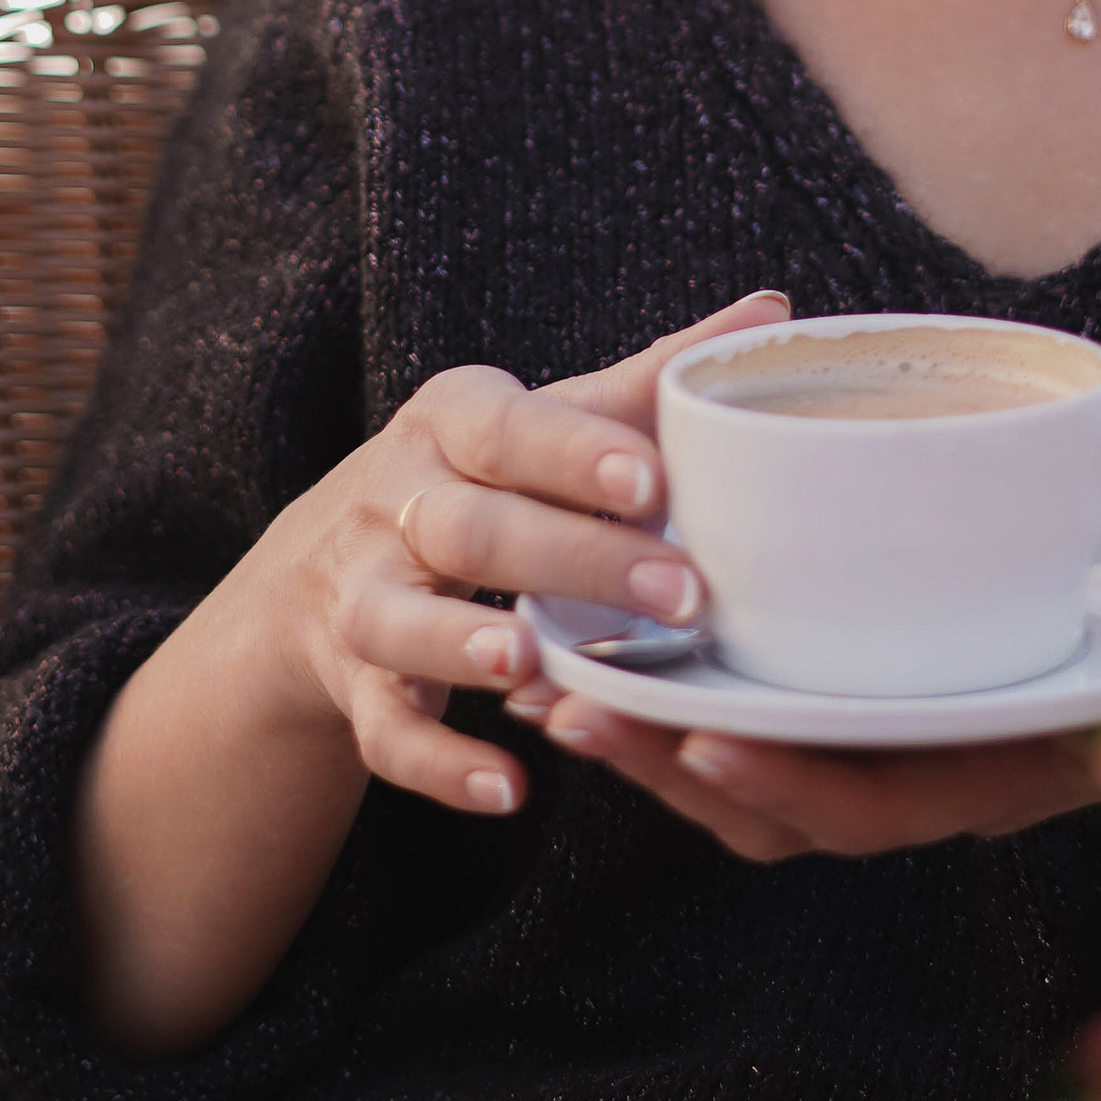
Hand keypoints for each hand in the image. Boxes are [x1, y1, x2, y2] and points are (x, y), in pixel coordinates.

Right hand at [244, 289, 790, 818]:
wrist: (328, 558)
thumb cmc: (480, 478)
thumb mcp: (545, 421)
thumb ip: (648, 382)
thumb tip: (771, 310)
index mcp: (451, 423)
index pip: (510, 429)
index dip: (576, 453)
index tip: (655, 482)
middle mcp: (396, 500)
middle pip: (470, 527)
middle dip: (573, 559)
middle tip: (680, 593)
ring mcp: (364, 594)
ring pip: (397, 618)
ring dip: (463, 643)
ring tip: (534, 666)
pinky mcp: (354, 684)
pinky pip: (383, 731)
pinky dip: (439, 763)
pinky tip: (508, 789)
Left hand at [511, 616, 1100, 862]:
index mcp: (974, 784)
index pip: (860, 808)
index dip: (781, 785)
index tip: (705, 746)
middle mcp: (907, 782)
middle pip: (764, 799)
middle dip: (663, 762)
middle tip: (569, 711)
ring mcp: (869, 756)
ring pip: (734, 769)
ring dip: (640, 736)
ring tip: (547, 689)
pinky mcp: (844, 715)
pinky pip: (741, 727)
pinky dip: (667, 704)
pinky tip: (598, 663)